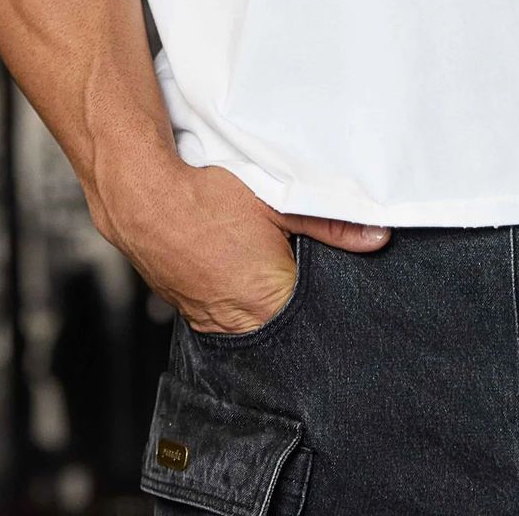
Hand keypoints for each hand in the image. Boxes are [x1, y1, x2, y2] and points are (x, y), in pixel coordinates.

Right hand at [99, 157, 391, 333]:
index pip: (314, 318)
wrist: (143, 195)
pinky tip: (234, 264)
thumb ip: (330, 222)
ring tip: (262, 260)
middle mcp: (237, 323)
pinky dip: (233, 293)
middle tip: (296, 262)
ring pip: (251, 318)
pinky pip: (222, 312)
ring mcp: (208, 319)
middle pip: (284, 321)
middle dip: (296, 297)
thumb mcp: (277, 201)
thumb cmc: (206, 197)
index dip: (326, 298)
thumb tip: (376, 236)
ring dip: (261, 296)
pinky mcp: (187, 308)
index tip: (330, 277)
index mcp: (267, 302)